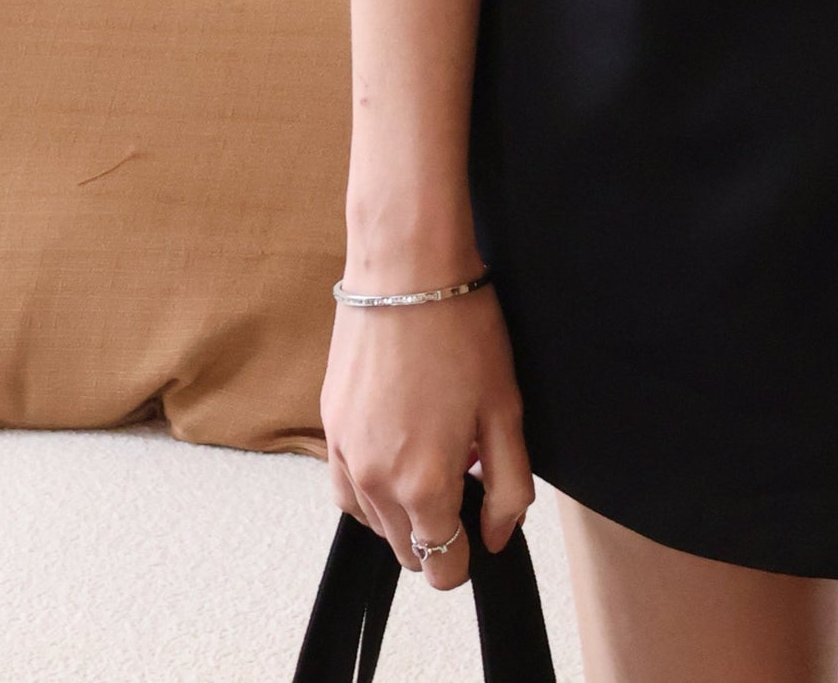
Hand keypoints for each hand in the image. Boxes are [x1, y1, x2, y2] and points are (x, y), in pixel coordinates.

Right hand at [321, 271, 534, 592]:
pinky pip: (347, 490)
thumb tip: (496, 537)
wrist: (405, 270)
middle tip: (464, 480)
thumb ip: (509, 488)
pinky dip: (372, 490)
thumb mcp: (506, 411)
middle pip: (407, 552)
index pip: (442, 568)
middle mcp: (376, 483)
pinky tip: (397, 454)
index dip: (467, 555)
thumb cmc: (460, 332)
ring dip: (403, 512)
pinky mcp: (329, 430)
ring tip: (432, 456)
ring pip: (375, 524)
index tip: (480, 524)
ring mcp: (345, 457)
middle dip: (438, 533)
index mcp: (425, 485)